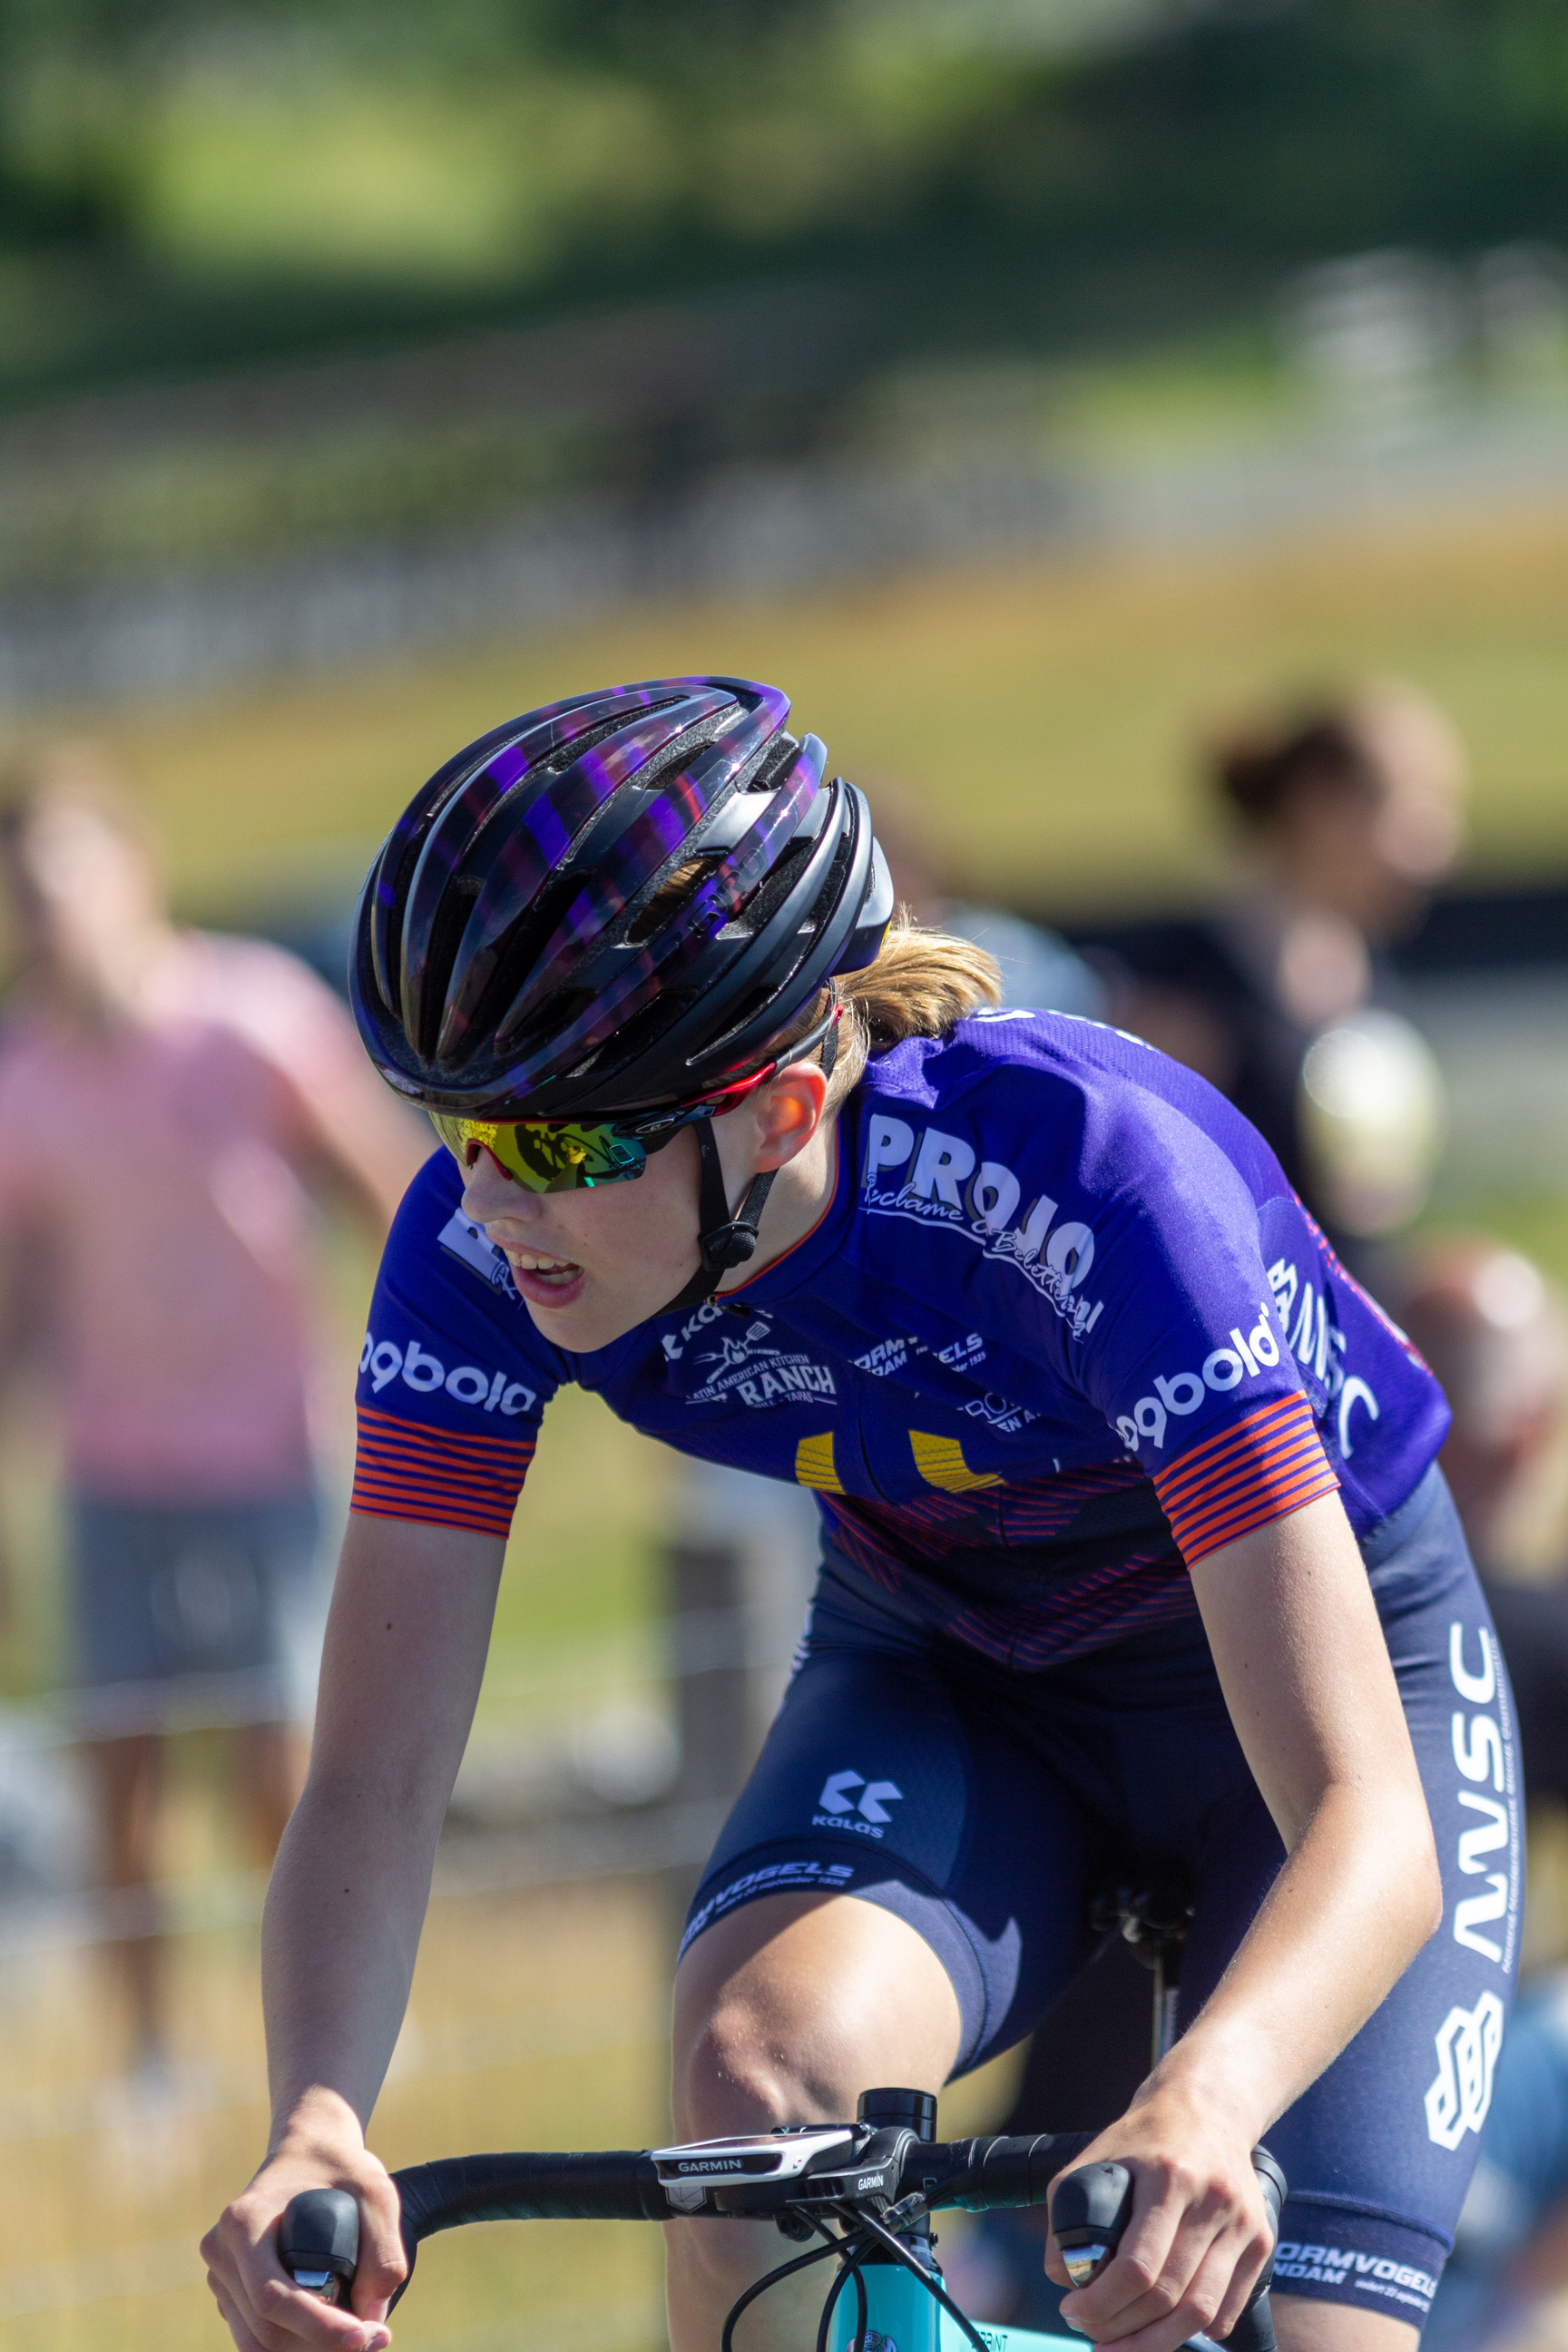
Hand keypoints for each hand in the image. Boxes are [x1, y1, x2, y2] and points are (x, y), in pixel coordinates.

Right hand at [201, 2090, 405, 2351]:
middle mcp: (222, 2252)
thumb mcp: (375, 2191)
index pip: (272, 2297)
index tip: (363, 2335)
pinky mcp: (230, 2292)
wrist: (309, 2149)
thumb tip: (371, 2317)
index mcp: (244, 2222)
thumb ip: (383, 2249)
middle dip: (319, 2344)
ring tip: (360, 2335)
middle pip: (264, 2330)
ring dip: (307, 2349)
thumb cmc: (340, 2167)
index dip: (317, 2326)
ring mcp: (221, 2275)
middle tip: (374, 2337)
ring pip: (258, 2342)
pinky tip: (334, 2329)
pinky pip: (257, 2335)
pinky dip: (295, 2343)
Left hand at [1044, 2084, 1272, 2348]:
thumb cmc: (1145, 2137)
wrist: (1209, 2108)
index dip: (1101, 2302)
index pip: (1138, 2265)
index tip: (1073, 2311)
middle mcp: (1212, 2200)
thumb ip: (1067, 2213)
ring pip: (1201, 2311)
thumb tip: (1063, 2279)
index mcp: (1168, 2177)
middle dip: (1123, 2330)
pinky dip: (1195, 2331)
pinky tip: (1165, 2329)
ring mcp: (1242, 2223)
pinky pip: (1228, 2308)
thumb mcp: (1095, 2157)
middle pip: (1169, 2296)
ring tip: (1123, 2346)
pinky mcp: (1261, 2240)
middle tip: (1092, 2335)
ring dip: (1156, 2342)